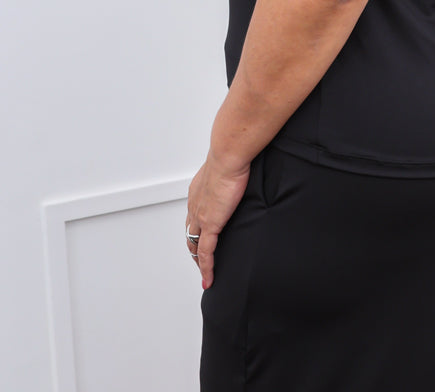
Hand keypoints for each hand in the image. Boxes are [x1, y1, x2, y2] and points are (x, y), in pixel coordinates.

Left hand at [185, 152, 250, 289]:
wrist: (228, 155)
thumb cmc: (232, 154)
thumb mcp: (230, 166)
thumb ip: (232, 172)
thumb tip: (244, 169)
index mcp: (198, 190)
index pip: (194, 214)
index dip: (197, 227)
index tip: (202, 234)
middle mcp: (195, 204)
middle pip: (191, 232)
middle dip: (195, 247)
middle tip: (201, 259)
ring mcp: (201, 216)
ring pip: (195, 245)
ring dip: (199, 260)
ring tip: (205, 273)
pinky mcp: (210, 224)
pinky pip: (206, 252)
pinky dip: (206, 268)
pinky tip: (209, 279)